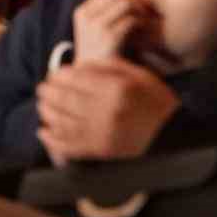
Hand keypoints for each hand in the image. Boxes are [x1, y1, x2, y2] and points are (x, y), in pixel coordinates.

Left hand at [35, 58, 180, 163]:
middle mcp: (107, 111)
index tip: (54, 75)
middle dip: (48, 92)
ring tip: (42, 105)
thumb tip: (78, 66)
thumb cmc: (156, 101)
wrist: (174, 134)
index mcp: (116, 90)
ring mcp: (102, 133)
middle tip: (42, 89)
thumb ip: (108, 66)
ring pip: (62, 120)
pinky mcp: (101, 151)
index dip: (59, 76)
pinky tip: (43, 131)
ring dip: (46, 112)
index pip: (75, 80)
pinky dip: (51, 139)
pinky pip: (68, 145)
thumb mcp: (139, 75)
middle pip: (65, 99)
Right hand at [71, 0, 140, 61]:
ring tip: (143, 26)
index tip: (135, 12)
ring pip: (127, 4)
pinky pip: (132, 20)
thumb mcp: (97, 30)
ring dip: (139, 13)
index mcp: (81, 12)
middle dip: (135, 4)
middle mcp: (86, 17)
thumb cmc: (103, 54)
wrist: (93, 80)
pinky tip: (143, 36)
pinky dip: (142, 25)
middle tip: (143, 19)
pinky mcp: (109, 38)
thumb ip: (110, 12)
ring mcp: (96, 27)